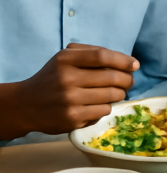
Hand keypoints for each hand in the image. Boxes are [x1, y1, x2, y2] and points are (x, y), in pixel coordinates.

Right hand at [0, 44, 137, 138]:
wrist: (25, 105)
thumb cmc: (52, 78)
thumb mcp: (65, 58)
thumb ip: (92, 53)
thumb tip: (128, 62)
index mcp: (65, 60)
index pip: (102, 56)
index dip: (123, 60)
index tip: (134, 65)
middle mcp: (66, 79)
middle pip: (112, 77)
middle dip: (127, 80)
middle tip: (128, 82)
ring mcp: (69, 100)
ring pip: (112, 96)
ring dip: (118, 94)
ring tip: (113, 93)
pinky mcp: (72, 118)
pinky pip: (103, 111)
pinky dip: (105, 107)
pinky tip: (96, 105)